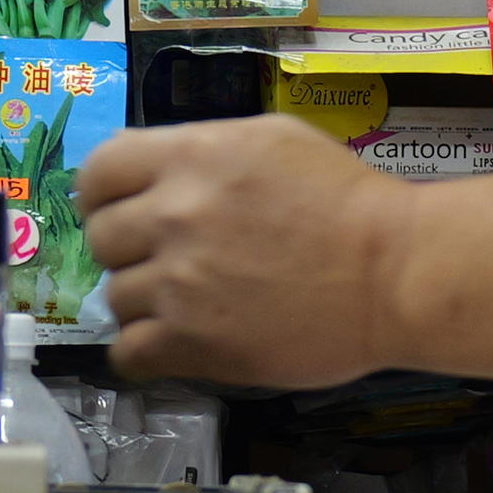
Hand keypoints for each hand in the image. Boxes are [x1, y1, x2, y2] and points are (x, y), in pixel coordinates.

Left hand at [76, 115, 403, 386]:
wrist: (393, 273)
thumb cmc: (347, 202)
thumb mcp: (272, 140)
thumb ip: (202, 149)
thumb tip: (150, 167)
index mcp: (191, 157)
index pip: (99, 172)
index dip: (105, 193)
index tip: (122, 209)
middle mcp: (173, 216)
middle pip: (101, 237)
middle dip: (127, 248)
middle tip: (166, 258)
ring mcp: (178, 284)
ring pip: (115, 298)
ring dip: (144, 302)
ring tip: (189, 302)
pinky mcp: (191, 343)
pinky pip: (128, 352)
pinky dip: (144, 351)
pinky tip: (173, 341)